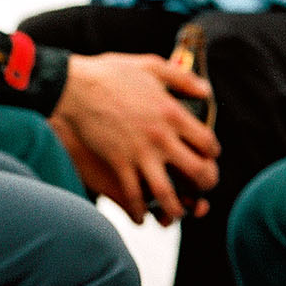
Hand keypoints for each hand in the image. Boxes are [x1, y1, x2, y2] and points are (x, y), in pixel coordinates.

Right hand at [51, 52, 219, 222]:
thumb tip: (207, 90)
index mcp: (174, 113)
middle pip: (197, 171)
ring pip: (167, 192)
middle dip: (205, 184)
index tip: (209, 156)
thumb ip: (183, 78)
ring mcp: (139, 153)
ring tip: (176, 213)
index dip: (212, 153)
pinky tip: (141, 218)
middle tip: (203, 189)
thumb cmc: (111, 73)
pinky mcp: (117, 163)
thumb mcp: (152, 67)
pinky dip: (138, 212)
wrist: (73, 86)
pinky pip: (132, 195)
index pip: (207, 142)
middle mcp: (162, 137)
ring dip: (176, 208)